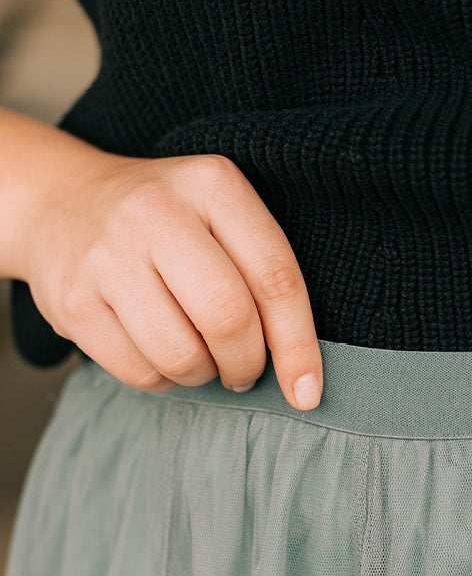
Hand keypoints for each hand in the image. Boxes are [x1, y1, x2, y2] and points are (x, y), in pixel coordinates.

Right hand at [23, 149, 323, 408]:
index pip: (275, 277)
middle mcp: (156, 212)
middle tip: (243, 369)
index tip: (308, 391)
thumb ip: (261, 270)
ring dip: (202, 374)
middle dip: (246, 362)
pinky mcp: (72, 300)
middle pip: (228, 318)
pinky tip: (157, 350)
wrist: (59, 202)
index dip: (299, 345)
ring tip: (198, 354)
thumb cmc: (165, 221)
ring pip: (181, 355)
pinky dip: (161, 378)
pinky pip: (138, 372)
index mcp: (212, 184)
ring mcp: (108, 256)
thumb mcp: (219, 212)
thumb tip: (299, 370)